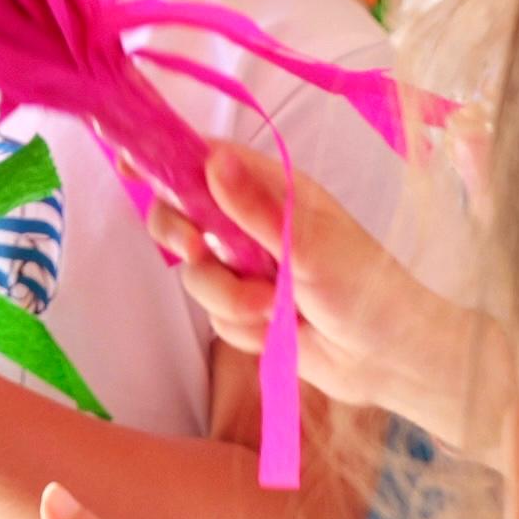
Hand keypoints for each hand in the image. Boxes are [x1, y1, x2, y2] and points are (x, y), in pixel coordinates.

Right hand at [154, 139, 507, 461]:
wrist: (390, 361)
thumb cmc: (364, 287)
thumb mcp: (308, 244)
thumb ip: (253, 207)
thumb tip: (210, 157)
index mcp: (270, 189)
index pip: (202, 159)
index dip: (162, 158)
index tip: (128, 162)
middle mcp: (251, 224)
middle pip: (180, 216)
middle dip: (186, 240)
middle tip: (204, 251)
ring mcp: (246, 269)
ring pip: (195, 276)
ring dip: (230, 299)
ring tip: (275, 311)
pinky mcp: (246, 311)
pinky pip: (214, 317)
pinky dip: (243, 329)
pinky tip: (279, 332)